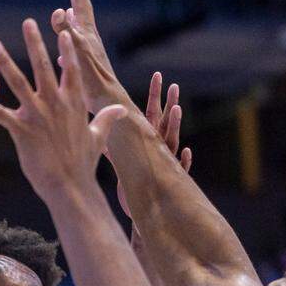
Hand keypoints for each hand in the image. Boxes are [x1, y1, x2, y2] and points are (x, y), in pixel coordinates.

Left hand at [0, 22, 124, 204]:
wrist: (71, 187)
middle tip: (28, 22)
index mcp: (73, 104)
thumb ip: (107, 119)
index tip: (64, 30)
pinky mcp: (22, 130)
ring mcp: (37, 116)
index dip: (68, 50)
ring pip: (18, 82)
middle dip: (35, 43)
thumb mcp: (99, 137)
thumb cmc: (83, 164)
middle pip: (43, 67)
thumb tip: (121, 109)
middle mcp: (55, 104)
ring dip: (6, 61)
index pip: (72, 70)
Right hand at [49, 0, 132, 114]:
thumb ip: (68, 33)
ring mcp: (87, 53)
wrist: (109, 104)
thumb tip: (60, 11)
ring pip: (75, 30)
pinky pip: (70, 51)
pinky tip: (59, 53)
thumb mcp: (79, 54)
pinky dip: (64, 46)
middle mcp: (89, 39)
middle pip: (80, 9)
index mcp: (87, 33)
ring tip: (64, 12)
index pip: (80, 1)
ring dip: (68, 20)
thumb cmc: (96, 83)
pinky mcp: (84, 68)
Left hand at [116, 72, 192, 218]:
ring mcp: (166, 162)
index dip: (156, 95)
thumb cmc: (131, 184)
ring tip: (176, 110)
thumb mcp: (122, 161)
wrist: (141, 209)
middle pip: (164, 122)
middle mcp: (160, 147)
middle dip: (168, 103)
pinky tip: (187, 152)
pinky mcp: (170, 179)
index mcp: (149, 139)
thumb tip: (97, 128)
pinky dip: (184, 161)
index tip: (159, 75)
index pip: (152, 113)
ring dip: (174, 126)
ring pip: (172, 140)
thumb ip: (114, 145)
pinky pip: (179, 169)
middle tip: (172, 84)